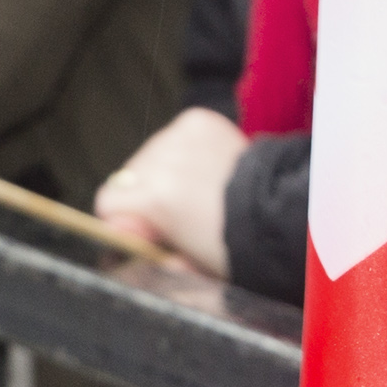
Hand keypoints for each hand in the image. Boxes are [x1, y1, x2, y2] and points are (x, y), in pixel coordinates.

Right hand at [92, 105, 249, 277]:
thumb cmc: (234, 246)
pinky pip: (171, 137)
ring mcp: (179, 136)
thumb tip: (120, 235)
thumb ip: (145, 254)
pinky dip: (182, 153)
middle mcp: (162, 160)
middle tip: (178, 217)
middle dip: (144, 197)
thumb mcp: (184, 264)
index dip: (127, 222)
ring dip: (163, 174)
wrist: (279, 213)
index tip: (149, 233)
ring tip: (196, 194)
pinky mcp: (196, 121)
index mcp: (155, 198)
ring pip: (148, 156)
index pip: (107, 203)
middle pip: (127, 178)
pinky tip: (204, 171)